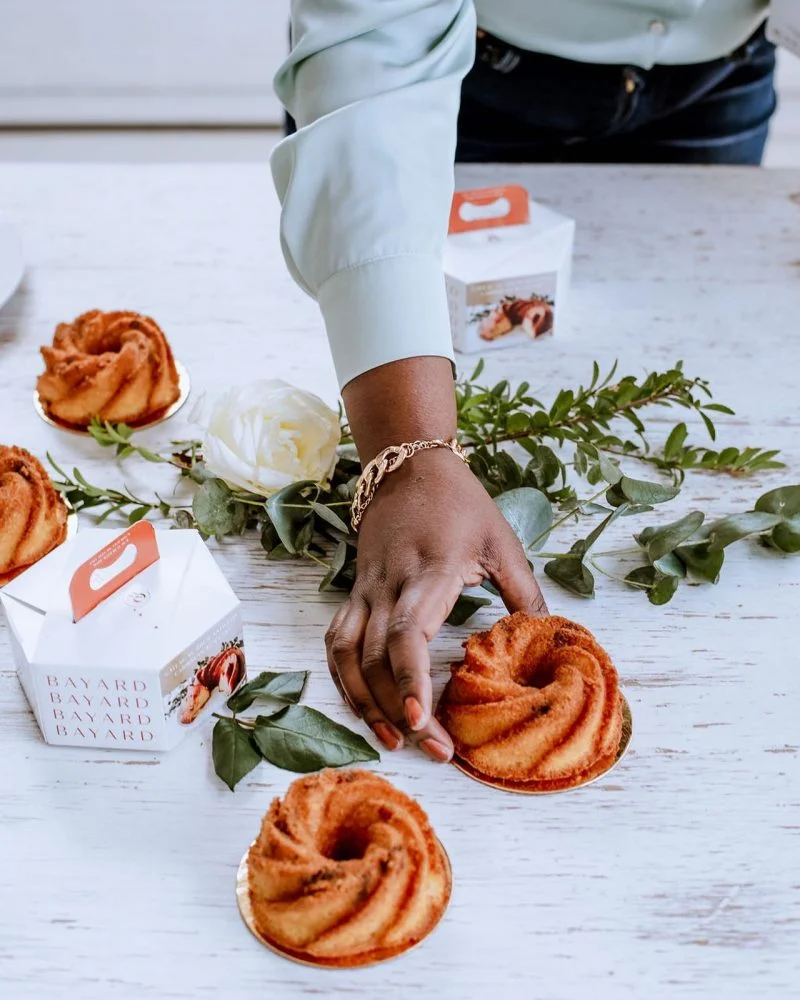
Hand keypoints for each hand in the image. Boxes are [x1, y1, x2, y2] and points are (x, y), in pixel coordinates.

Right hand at [325, 446, 547, 760]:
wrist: (407, 467)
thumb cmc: (458, 502)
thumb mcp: (502, 541)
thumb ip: (523, 592)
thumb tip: (548, 638)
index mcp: (427, 573)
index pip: (406, 635)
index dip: (408, 681)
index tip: (421, 721)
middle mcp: (387, 586)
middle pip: (376, 659)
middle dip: (398, 711)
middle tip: (434, 751)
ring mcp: (364, 590)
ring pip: (346, 655)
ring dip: (363, 702)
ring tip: (392, 740)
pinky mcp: (354, 592)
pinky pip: (337, 642)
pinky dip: (345, 678)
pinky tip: (364, 705)